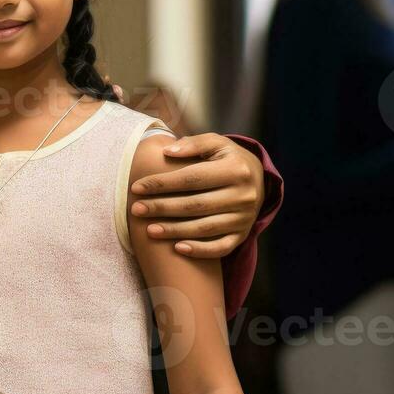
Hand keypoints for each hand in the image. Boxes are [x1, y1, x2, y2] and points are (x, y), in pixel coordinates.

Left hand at [129, 132, 264, 257]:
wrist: (257, 179)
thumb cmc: (227, 158)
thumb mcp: (216, 143)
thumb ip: (193, 144)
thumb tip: (167, 151)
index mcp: (236, 170)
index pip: (192, 178)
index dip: (162, 183)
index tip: (136, 187)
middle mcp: (244, 195)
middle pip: (196, 205)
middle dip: (163, 208)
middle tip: (136, 210)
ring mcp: (245, 217)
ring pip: (205, 228)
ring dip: (175, 231)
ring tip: (149, 230)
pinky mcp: (242, 234)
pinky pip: (221, 247)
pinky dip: (200, 250)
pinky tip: (177, 248)